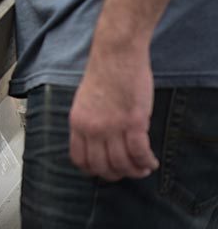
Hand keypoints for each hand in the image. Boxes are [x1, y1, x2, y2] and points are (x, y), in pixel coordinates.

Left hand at [69, 38, 158, 181]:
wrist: (116, 53)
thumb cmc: (104, 73)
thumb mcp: (84, 101)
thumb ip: (89, 122)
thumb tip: (99, 143)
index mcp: (77, 122)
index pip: (79, 158)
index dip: (93, 170)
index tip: (106, 170)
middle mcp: (92, 128)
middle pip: (101, 166)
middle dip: (116, 174)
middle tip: (128, 172)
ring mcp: (112, 126)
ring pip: (122, 163)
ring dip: (135, 171)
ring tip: (143, 168)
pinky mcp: (134, 121)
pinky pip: (140, 153)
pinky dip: (147, 162)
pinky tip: (151, 161)